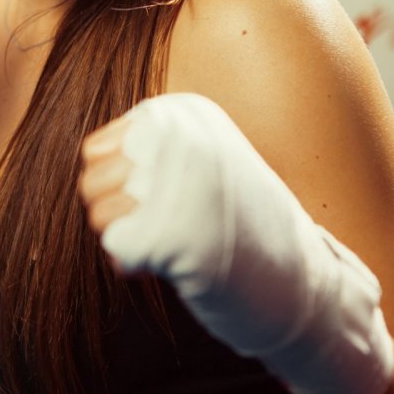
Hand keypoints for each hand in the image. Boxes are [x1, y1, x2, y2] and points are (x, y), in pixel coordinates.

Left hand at [78, 93, 393, 393]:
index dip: (114, 188)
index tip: (152, 203)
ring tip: (167, 244)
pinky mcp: (173, 231)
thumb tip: (89, 166)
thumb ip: (151, 149)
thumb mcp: (202, 158)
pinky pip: (117, 249)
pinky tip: (171, 265)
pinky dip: (135, 265)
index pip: (96, 150)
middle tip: (154, 230)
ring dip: (123, 239)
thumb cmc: (244, 221)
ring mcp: (178, 181)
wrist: (305, 279)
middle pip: (91, 181)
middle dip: (112, 215)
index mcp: (184, 114)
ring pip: (98, 214)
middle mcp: (179, 136)